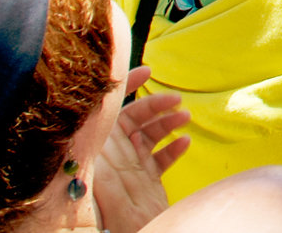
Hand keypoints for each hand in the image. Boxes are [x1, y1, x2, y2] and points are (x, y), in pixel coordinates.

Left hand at [90, 65, 190, 232]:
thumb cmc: (103, 211)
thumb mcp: (97, 174)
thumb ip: (101, 149)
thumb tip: (105, 114)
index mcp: (100, 147)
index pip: (111, 108)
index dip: (126, 86)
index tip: (148, 71)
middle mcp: (114, 154)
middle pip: (136, 118)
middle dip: (157, 104)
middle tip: (176, 100)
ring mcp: (131, 167)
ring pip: (151, 134)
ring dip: (169, 123)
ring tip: (185, 118)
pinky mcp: (146, 181)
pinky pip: (161, 158)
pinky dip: (174, 148)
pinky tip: (185, 142)